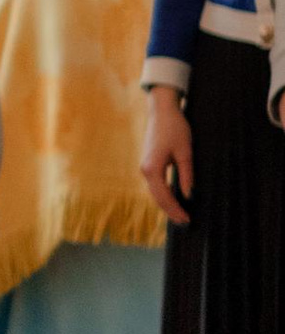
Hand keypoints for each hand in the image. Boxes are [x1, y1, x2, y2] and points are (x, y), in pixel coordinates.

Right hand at [141, 83, 192, 228]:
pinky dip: (163, 195)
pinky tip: (173, 199)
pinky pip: (155, 185)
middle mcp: (145, 170)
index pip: (164, 196)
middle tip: (185, 222)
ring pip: (155, 192)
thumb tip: (188, 195)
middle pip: (157, 197)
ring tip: (180, 214)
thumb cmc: (175, 128)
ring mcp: (145, 167)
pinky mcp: (148, 164)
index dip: (175, 209)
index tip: (187, 219)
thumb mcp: (185, 152)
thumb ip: (186, 175)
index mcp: (153, 168)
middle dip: (170, 211)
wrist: (162, 111)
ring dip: (166, 204)